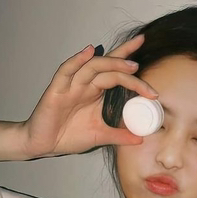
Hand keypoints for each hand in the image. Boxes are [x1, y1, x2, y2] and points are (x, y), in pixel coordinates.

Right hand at [21, 35, 157, 158]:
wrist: (44, 145)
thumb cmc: (69, 136)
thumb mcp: (100, 136)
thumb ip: (120, 136)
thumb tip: (141, 139)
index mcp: (96, 92)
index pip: (117, 74)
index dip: (132, 71)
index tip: (153, 87)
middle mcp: (85, 84)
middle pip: (107, 65)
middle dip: (125, 58)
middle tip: (142, 54)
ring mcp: (71, 85)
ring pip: (92, 67)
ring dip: (111, 64)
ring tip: (130, 65)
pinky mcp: (56, 90)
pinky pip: (66, 71)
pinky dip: (77, 60)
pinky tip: (88, 53)